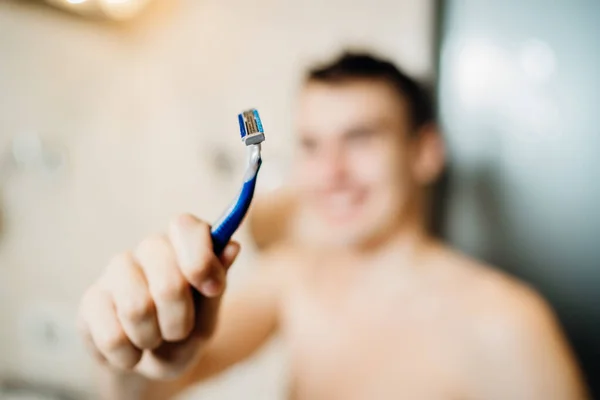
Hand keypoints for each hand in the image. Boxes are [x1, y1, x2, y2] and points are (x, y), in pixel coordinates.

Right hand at [77, 214, 239, 378]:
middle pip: (168, 280)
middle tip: (179, 331)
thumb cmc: (185, 330)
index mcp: (182, 242)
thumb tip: (232, 247)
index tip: (212, 288)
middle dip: (180, 320)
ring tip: (154, 340)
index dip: (201, 260)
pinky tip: (131, 352)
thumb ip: (217, 283)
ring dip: (153, 339)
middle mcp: (149, 249)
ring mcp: (116, 271)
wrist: (149, 362)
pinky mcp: (90, 300)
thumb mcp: (208, 315)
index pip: (186, 227)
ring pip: (137, 309)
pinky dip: (129, 356)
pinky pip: (112, 335)